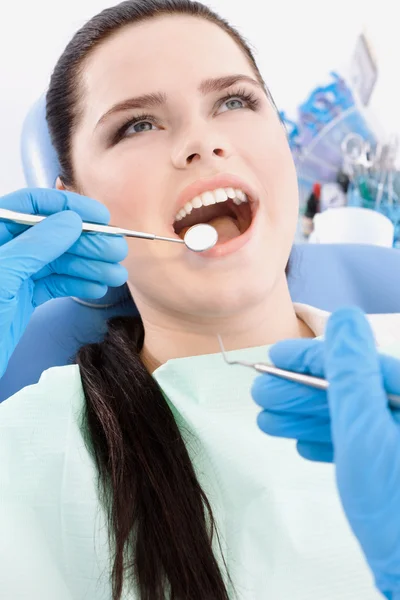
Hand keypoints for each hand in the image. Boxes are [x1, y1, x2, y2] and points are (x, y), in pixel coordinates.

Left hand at [0, 188, 127, 377]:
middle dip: (88, 242)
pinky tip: (97, 288)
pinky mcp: (24, 297)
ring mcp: (15, 274)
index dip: (69, 207)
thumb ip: (36, 246)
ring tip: (116, 274)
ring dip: (90, 266)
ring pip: (59, 262)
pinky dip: (78, 286)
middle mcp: (7, 249)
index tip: (101, 217)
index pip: (33, 205)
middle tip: (117, 250)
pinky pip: (56, 285)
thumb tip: (71, 221)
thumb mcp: (3, 276)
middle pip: (53, 234)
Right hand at [251, 307, 399, 598]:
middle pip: (347, 390)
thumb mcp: (363, 431)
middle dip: (299, 392)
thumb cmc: (394, 509)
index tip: (274, 357)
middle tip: (260, 393)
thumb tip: (343, 319)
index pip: (354, 361)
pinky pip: (355, 445)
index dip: (310, 357)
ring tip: (268, 420)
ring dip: (305, 418)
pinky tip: (302, 445)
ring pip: (347, 419)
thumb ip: (350, 374)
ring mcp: (397, 443)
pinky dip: (325, 442)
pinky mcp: (391, 469)